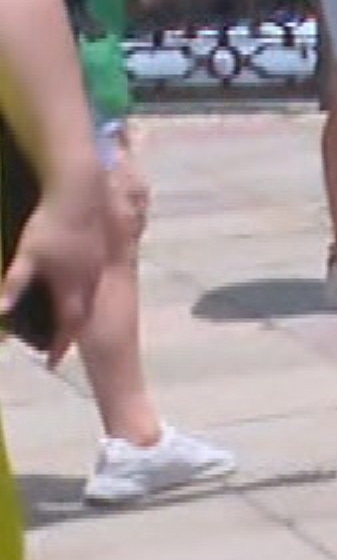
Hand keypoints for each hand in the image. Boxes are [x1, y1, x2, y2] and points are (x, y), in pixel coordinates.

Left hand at [2, 164, 110, 366]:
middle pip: (82, 317)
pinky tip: (76, 288)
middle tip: (59, 347)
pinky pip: (94, 284)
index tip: (50, 365)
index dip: (58, 347)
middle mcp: (89, 282)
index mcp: (71, 288)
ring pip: (90, 300)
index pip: (67, 327)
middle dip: (69, 335)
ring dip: (79, 315)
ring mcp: (97, 267)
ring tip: (67, 322)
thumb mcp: (26, 258)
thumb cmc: (50, 227)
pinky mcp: (99, 253)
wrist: (80, 195)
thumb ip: (14, 286)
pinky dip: (84, 295)